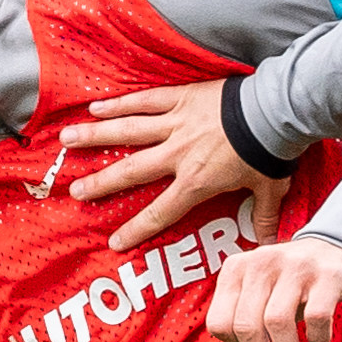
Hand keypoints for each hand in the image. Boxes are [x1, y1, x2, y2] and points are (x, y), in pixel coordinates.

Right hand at [58, 80, 286, 251]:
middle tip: (75, 192)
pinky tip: (95, 107)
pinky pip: (144, 101)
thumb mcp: (269, 190)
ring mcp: (175, 123)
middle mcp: (177, 154)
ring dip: (95, 136)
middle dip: (101, 184)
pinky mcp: (180, 98)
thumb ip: (265, 217)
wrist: (275, 111)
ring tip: (66, 140)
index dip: (137, 229)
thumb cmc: (271, 152)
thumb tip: (269, 244)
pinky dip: (120, 104)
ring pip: (128, 131)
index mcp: (196, 182)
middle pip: (132, 172)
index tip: (115, 242)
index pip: (161, 212)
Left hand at [208, 236, 341, 341]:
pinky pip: (317, 316)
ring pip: (278, 323)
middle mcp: (260, 262)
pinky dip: (318, 338)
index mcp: (235, 269)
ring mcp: (295, 265)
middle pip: (247, 327)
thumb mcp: (261, 311)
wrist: (336, 252)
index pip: (219, 324)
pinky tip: (320, 341)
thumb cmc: (290, 289)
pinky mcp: (328, 275)